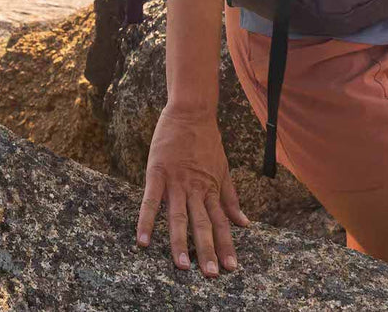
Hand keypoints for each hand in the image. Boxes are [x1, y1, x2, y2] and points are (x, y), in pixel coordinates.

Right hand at [136, 104, 249, 276]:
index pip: (221, 222)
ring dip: (180, 242)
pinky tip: (143, 240)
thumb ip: (231, 197)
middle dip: (207, 250)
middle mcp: (196, 188)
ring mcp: (176, 181)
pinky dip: (146, 221)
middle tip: (211, 274)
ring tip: (182, 266)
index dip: (226, 245)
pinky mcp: (157, 173)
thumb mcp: (223, 169)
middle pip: (202, 224)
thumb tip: (245, 223)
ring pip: (178, 217)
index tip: (231, 267)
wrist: (190, 112)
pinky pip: (150, 201)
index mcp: (211, 189)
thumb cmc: (207, 141)